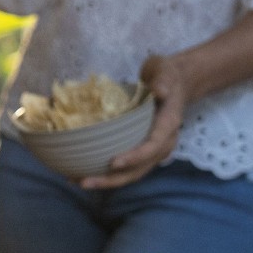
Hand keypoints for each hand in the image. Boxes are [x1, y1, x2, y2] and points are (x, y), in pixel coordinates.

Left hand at [79, 55, 187, 189]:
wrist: (174, 83)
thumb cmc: (167, 76)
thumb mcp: (166, 71)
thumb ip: (163, 80)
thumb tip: (159, 90)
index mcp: (168, 126)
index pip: (152, 147)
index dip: (134, 157)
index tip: (113, 163)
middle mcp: (163, 144)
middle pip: (139, 169)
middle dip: (113, 179)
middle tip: (85, 181)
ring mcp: (152, 150)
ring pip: (131, 173)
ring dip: (106, 181)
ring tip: (79, 181)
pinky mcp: (142, 150)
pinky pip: (126, 167)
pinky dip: (107, 173)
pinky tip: (84, 172)